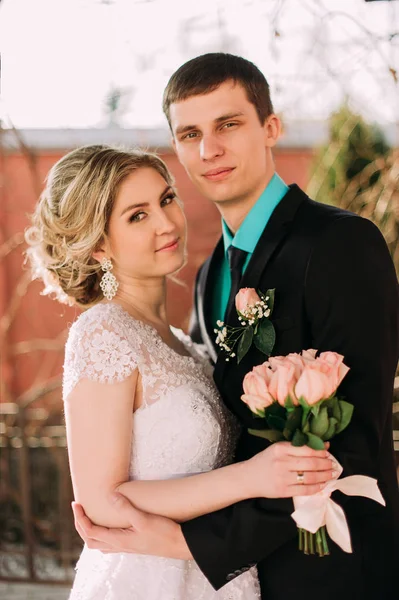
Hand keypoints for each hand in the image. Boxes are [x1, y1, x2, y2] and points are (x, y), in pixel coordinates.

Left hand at [71, 493, 192, 559]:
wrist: (179, 544)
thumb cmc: (163, 532)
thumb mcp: (144, 518)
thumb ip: (126, 507)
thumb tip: (109, 495)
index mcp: (118, 540)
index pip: (90, 531)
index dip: (80, 518)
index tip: (76, 503)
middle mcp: (119, 546)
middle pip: (90, 540)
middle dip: (80, 525)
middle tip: (78, 509)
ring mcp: (126, 547)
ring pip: (99, 543)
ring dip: (89, 531)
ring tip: (88, 516)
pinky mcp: (133, 544)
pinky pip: (109, 543)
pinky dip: (102, 534)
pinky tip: (108, 525)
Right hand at [247, 442, 334, 497]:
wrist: (248, 478)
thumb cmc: (264, 461)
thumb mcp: (277, 449)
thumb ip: (296, 448)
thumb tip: (323, 446)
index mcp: (280, 449)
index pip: (306, 449)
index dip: (320, 452)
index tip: (328, 453)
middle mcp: (282, 462)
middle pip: (311, 463)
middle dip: (326, 464)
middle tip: (334, 465)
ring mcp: (283, 478)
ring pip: (310, 477)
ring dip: (324, 476)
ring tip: (331, 475)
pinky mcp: (283, 491)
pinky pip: (305, 490)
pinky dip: (317, 488)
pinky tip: (322, 485)